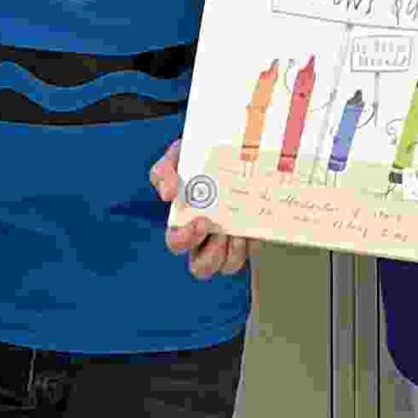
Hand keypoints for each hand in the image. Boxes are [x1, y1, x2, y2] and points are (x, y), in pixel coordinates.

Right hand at [149, 143, 250, 282]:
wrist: (237, 149)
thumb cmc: (201, 157)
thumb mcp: (178, 157)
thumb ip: (165, 171)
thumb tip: (168, 194)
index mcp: (183, 221)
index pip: (176, 243)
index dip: (184, 240)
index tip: (199, 222)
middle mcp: (205, 237)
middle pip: (201, 268)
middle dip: (210, 255)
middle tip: (219, 231)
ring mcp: (229, 240)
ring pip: (227, 267)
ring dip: (233, 253)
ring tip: (238, 232)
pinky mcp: (251, 238)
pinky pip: (252, 253)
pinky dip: (252, 244)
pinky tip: (252, 228)